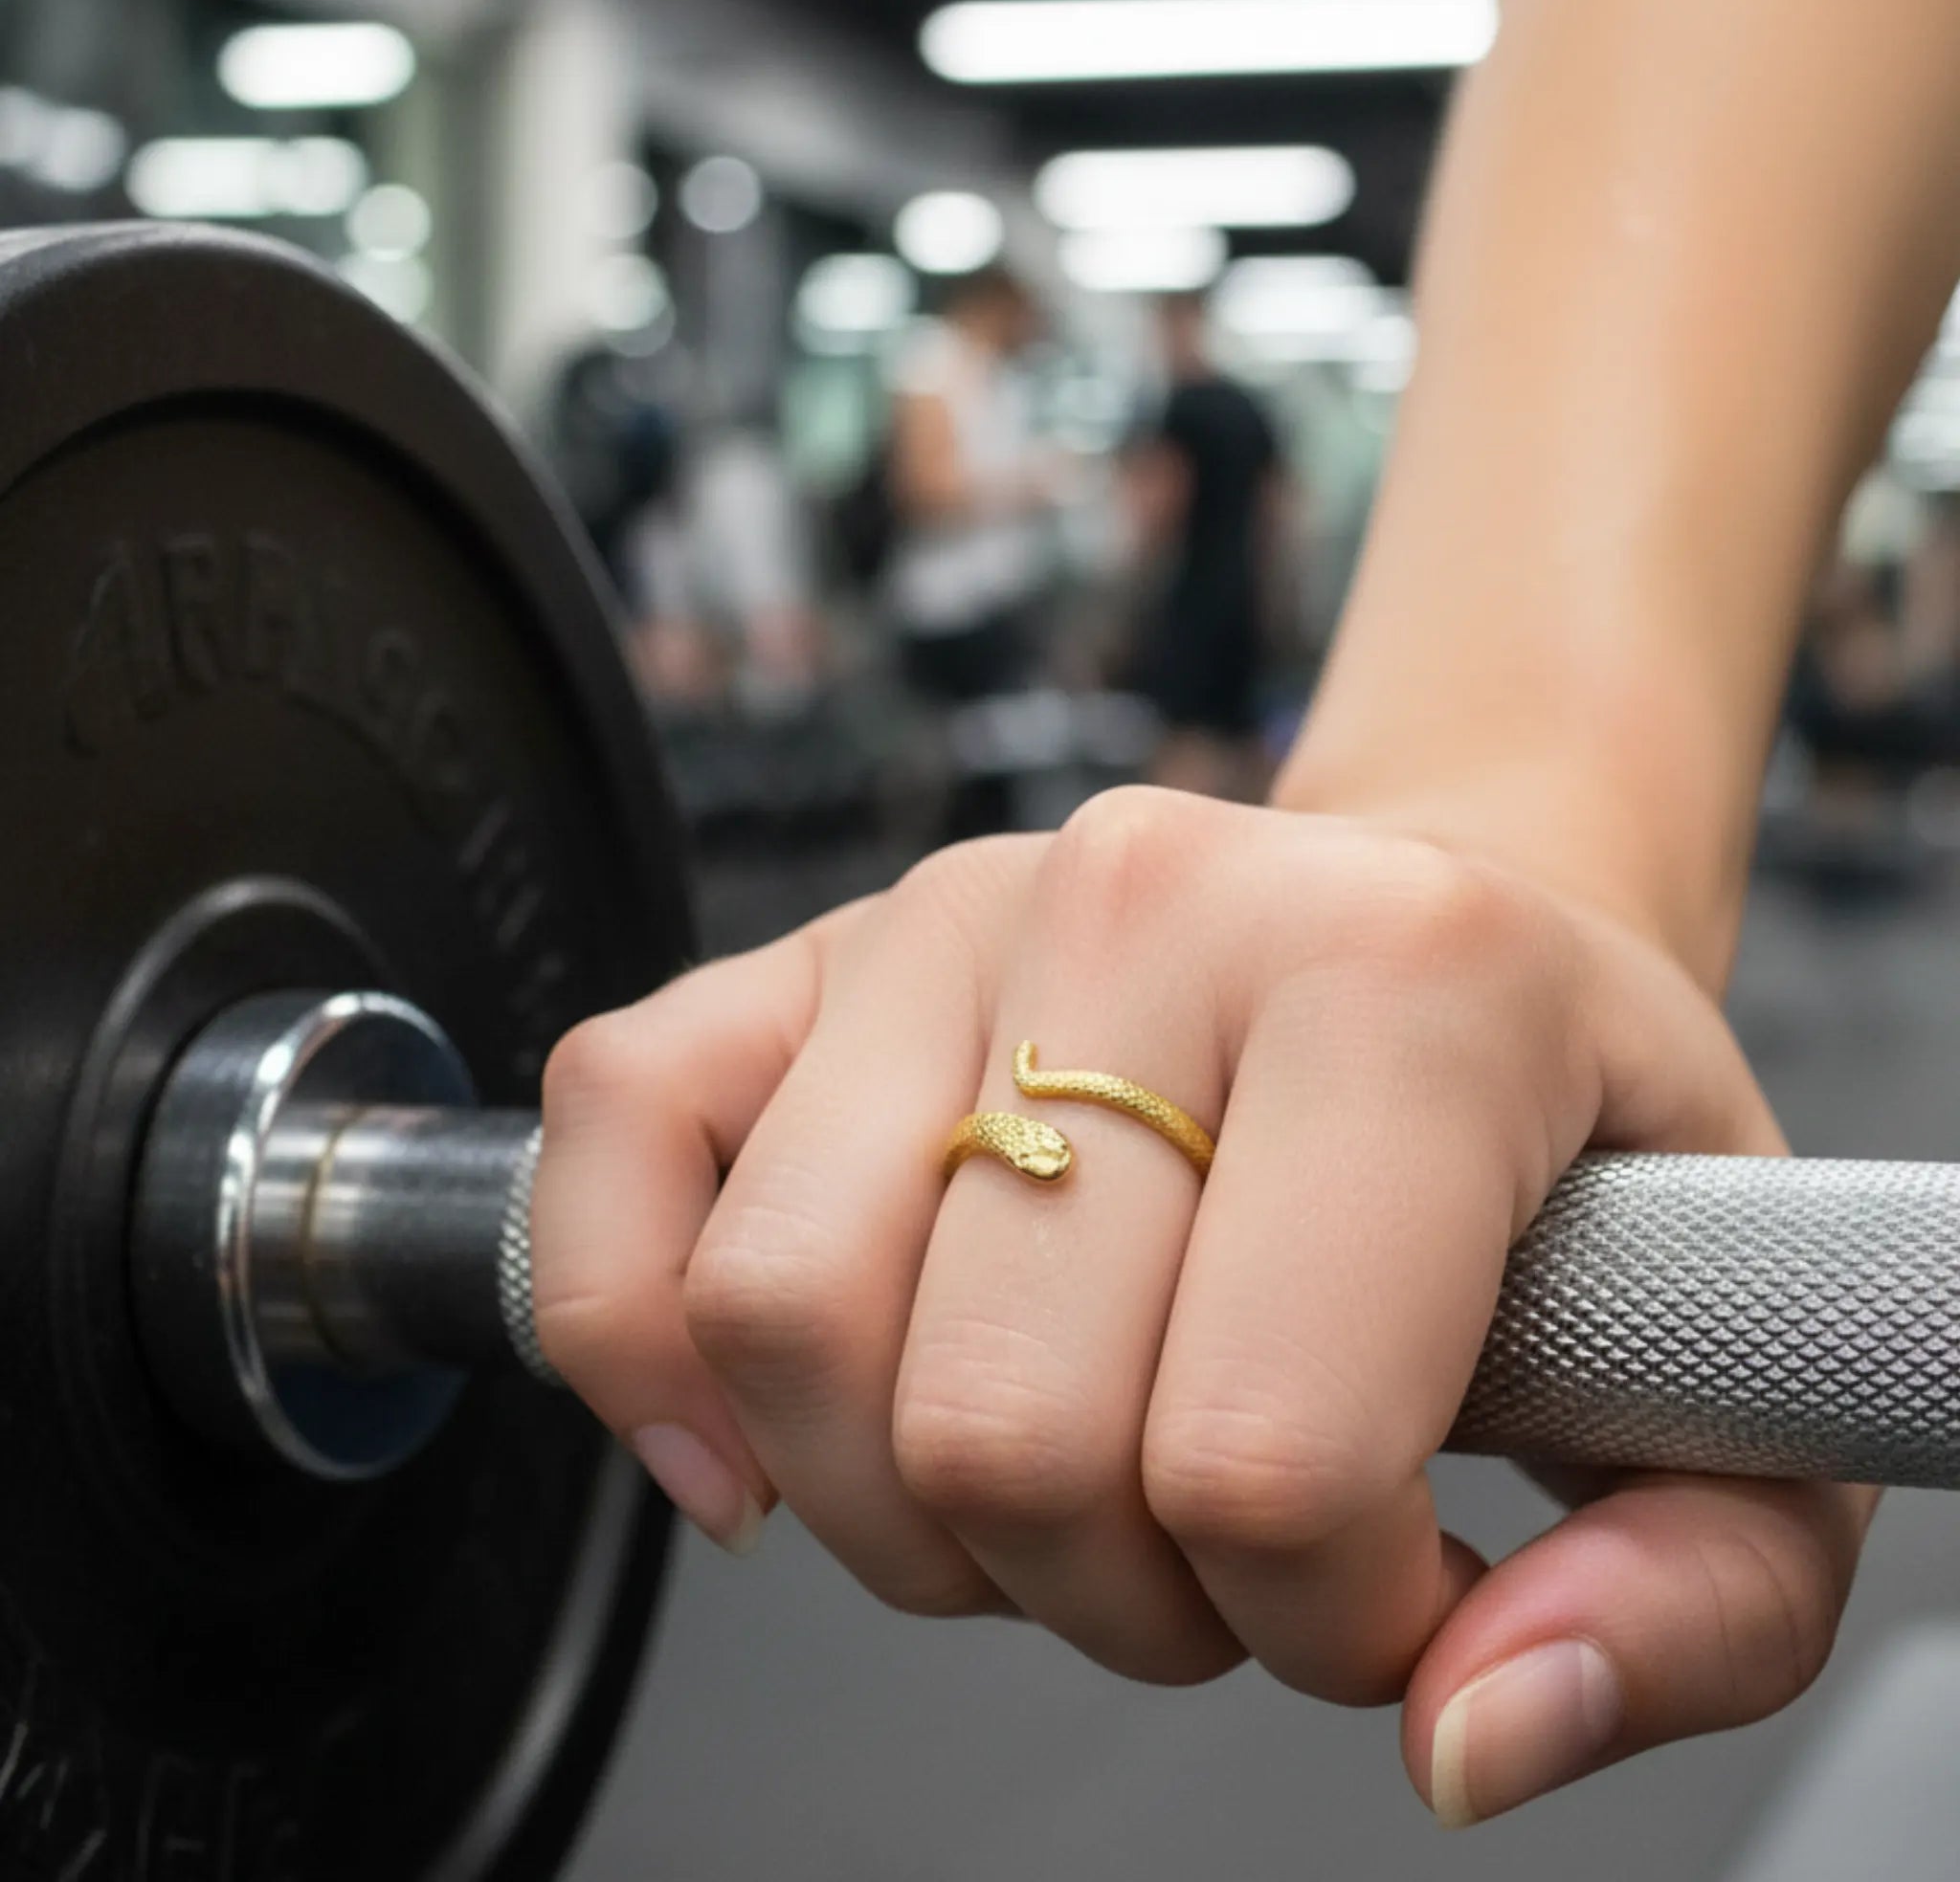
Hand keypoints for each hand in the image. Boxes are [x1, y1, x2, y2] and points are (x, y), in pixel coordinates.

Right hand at [529, 788, 1871, 1826]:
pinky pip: (617, 1134)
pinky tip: (754, 1429)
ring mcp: (949, 912)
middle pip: (996, 1425)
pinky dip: (637, 1331)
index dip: (1316, 1614)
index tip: (1380, 1581)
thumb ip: (1682, 1609)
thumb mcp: (1742, 1388)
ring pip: (781, 1323)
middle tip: (1214, 1535)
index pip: (1262, 1442)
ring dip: (903, 1509)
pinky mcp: (803, 952)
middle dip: (1109, 1587)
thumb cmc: (1568, 1143)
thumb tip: (1464, 1737)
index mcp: (1409, 985)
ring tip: (1048, 1468)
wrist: (1452, 927)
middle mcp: (1152, 906)